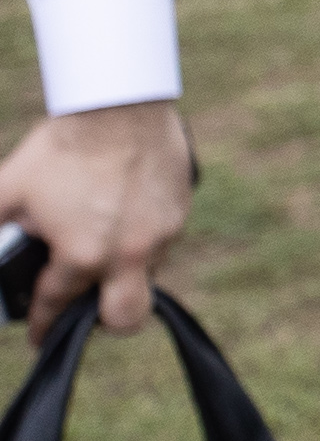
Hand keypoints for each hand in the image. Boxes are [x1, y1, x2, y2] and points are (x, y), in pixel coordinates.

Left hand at [0, 98, 193, 341]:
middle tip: (84, 305)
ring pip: (144, 276)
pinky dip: (139, 239)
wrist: (119, 105)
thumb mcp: (8, 192)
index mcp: (83, 253)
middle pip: (125, 319)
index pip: (56, 304)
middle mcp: (127, 252)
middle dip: (102, 322)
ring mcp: (160, 233)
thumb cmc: (60, 148)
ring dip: (120, 270)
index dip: (41, 324)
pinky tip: (122, 211)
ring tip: (99, 239)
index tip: (38, 335)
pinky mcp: (180, 212)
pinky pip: (160, 242)